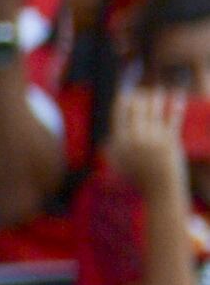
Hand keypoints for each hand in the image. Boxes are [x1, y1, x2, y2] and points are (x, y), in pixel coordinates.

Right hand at [112, 83, 190, 200]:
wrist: (161, 192)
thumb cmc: (138, 180)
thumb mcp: (117, 166)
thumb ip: (110, 151)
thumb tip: (106, 141)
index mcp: (120, 139)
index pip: (119, 111)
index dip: (123, 99)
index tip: (127, 92)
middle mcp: (135, 136)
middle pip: (136, 107)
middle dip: (139, 97)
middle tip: (143, 92)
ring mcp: (153, 138)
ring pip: (153, 110)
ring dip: (155, 98)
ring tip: (157, 92)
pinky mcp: (170, 141)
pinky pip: (172, 118)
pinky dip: (174, 106)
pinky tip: (176, 97)